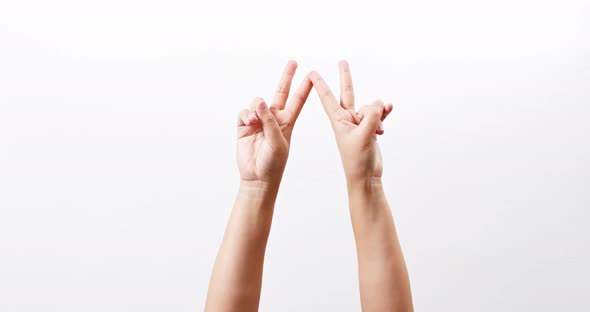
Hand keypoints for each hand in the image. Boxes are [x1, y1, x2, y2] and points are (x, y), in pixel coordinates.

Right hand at [237, 61, 311, 183]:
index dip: (304, 88)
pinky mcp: (244, 127)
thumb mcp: (277, 142)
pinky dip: (245, 115)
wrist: (257, 177)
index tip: (311, 75)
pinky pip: (244, 112)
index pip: (298, 101)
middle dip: (286, 78)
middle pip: (280, 93)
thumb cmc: (273, 164)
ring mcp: (258, 122)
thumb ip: (269, 121)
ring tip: (255, 121)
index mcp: (287, 122)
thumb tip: (259, 101)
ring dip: (256, 108)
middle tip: (293, 62)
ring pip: (257, 102)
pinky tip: (248, 123)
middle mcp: (273, 119)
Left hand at [308, 60, 392, 181]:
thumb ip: (372, 116)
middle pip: (347, 94)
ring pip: (370, 107)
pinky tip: (389, 111)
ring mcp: (359, 124)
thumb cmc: (357, 160)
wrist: (365, 176)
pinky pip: (379, 114)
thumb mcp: (364, 136)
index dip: (321, 85)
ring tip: (379, 127)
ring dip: (378, 112)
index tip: (312, 73)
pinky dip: (384, 114)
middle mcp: (347, 119)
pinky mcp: (370, 129)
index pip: (328, 98)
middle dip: (346, 78)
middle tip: (342, 61)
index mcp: (338, 121)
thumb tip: (380, 101)